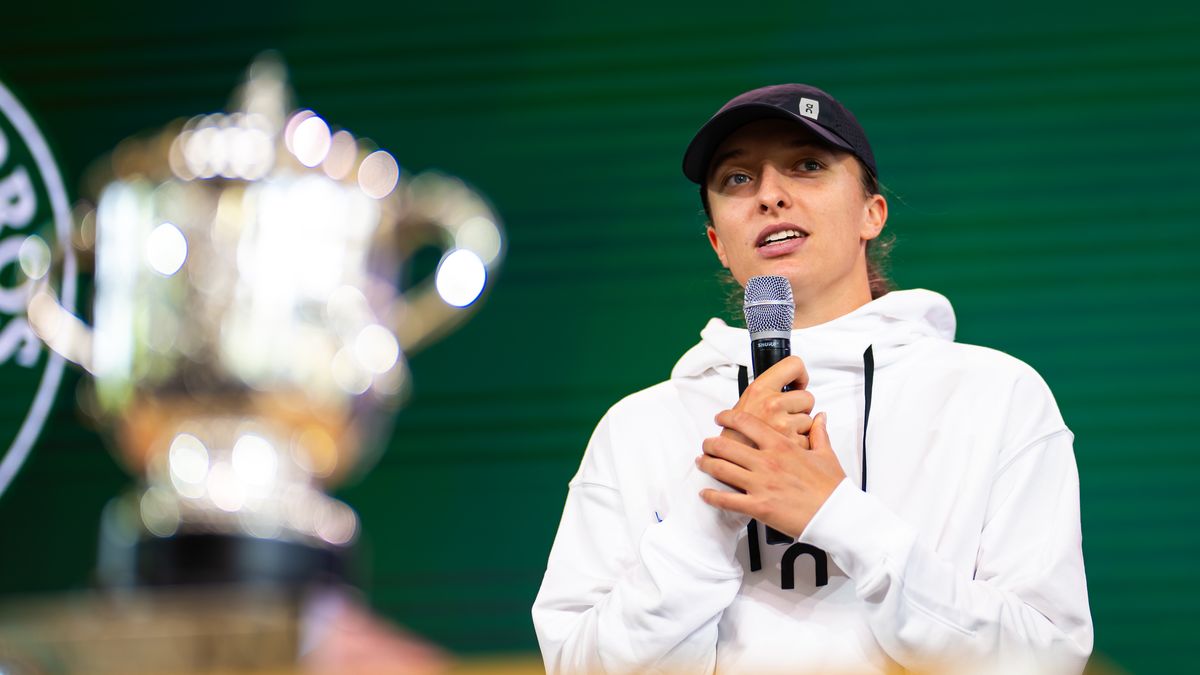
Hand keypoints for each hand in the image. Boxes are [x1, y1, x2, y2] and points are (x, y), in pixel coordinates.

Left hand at [697, 410, 845, 537]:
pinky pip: (727, 500)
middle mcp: (767, 462)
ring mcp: (761, 485)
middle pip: (727, 445)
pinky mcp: (758, 507)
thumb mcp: (826, 455)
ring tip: (701, 462)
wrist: (837, 515)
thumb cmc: (832, 488)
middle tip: (706, 443)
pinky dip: (712, 496)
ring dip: (707, 464)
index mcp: (782, 446)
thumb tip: (820, 417)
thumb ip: (819, 434)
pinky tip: (705, 493)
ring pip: (722, 469)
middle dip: (711, 443)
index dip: (729, 417)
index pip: (747, 423)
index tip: (721, 417)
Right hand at [722, 355, 815, 447]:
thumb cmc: (736, 433)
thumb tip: (794, 385)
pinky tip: (783, 446)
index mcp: (760, 389)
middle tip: (784, 416)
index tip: (797, 384)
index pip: (794, 365)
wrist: (727, 461)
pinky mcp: (791, 444)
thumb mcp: (748, 401)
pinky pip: (809, 440)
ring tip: (780, 433)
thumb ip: (770, 391)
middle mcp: (772, 404)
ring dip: (799, 428)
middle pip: (808, 397)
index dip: (800, 376)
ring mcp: (782, 425)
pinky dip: (800, 445)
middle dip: (800, 408)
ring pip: (809, 421)